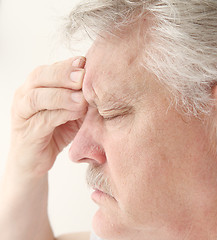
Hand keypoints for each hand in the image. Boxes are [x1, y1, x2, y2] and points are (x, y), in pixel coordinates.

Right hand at [9, 57, 87, 176]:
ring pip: (37, 97)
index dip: (69, 64)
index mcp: (38, 85)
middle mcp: (26, 94)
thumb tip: (103, 82)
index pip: (51, 67)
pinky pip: (42, 120)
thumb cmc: (58, 131)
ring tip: (81, 99)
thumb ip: (83, 96)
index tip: (87, 63)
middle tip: (82, 77)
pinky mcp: (26, 133)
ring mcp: (23, 113)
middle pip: (40, 76)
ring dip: (61, 95)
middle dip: (63, 74)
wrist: (37, 160)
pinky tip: (76, 113)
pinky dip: (60, 114)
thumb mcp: (74, 110)